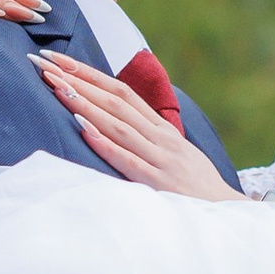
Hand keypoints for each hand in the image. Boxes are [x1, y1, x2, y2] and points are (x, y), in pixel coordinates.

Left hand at [38, 52, 241, 199]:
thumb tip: (116, 121)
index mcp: (162, 129)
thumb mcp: (174, 154)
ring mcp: (160, 159)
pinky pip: (127, 161)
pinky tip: (83, 129)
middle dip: (79, 80)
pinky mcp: (158, 184)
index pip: (122, 92)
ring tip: (56, 87)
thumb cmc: (196, 186)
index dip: (90, 74)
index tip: (60, 60)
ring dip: (85, 105)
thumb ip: (148, 137)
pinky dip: (105, 144)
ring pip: (118, 125)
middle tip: (46, 63)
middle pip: (116, 101)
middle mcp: (160, 138)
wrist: (228, 213)